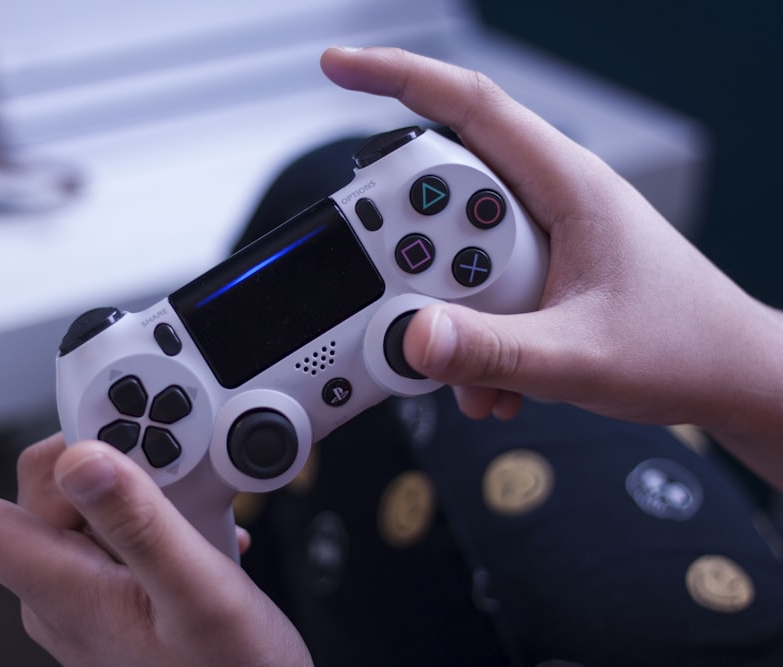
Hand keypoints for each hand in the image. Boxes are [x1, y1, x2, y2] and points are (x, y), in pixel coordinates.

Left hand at [0, 368, 311, 666]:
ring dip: (137, 487)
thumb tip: (81, 460)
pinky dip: (150, 512)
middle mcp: (58, 592)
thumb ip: (139, 524)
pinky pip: (110, 530)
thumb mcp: (200, 593)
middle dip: (98, 454)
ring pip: (82, 504)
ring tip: (196, 512)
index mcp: (61, 589)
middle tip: (165, 461)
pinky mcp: (110, 595)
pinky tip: (196, 530)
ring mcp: (82, 596)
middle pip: (40, 489)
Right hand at [321, 47, 782, 484]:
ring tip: (477, 363)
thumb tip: (415, 335)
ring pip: (456, 247)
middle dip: (414, 243)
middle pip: (445, 188)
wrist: (729, 378)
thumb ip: (492, 350)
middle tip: (410, 289)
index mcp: (565, 185)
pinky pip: (476, 286)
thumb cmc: (683, 348)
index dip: (397, 76)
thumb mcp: (579, 356)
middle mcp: (549, 199)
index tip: (338, 68)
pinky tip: (492, 378)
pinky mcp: (538, 271)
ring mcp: (543, 235)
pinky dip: (469, 332)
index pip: (470, 105)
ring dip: (447, 305)